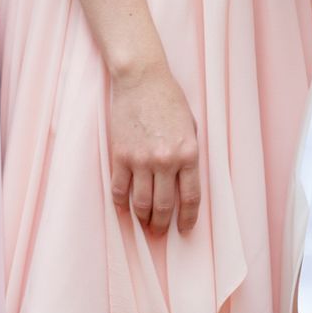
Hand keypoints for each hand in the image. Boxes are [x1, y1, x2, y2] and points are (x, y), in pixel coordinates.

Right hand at [108, 59, 201, 231]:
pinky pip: (120, 189)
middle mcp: (165, 161)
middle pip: (164, 206)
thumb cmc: (169, 99)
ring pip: (141, 203)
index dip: (188, 218)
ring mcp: (140, 160)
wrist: (141, 79)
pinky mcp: (120, 155)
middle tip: (159, 234)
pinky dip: (121, 204)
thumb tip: (184, 182)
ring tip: (144, 226)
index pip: (191, 198)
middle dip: (162, 225)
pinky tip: (125, 210)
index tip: (185, 229)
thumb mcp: (190, 126)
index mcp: (188, 153)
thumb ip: (189, 154)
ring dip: (143, 219)